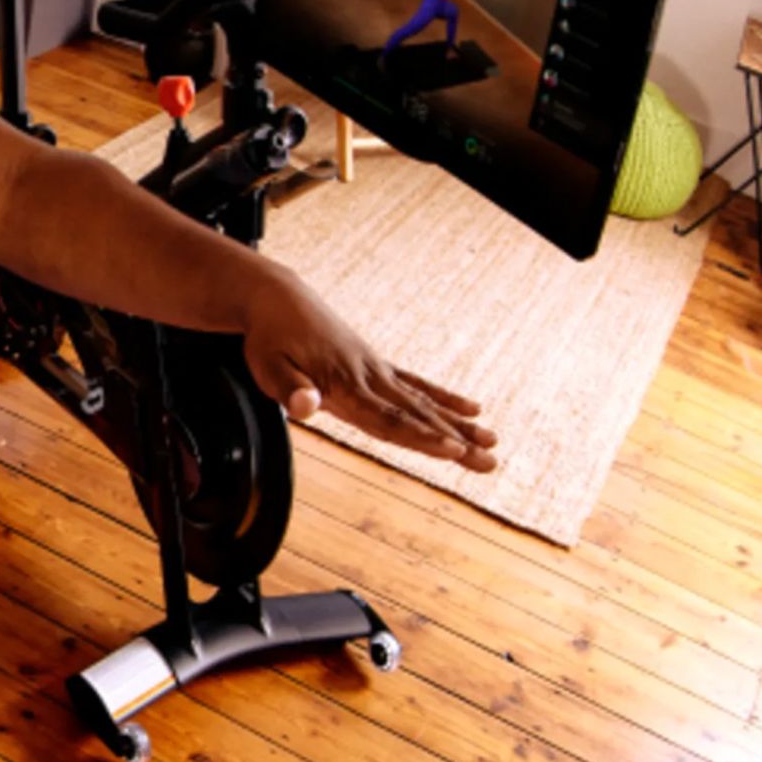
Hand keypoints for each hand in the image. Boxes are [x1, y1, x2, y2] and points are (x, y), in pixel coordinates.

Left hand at [241, 266, 497, 470]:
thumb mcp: (267, 365)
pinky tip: (472, 410)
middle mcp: (368, 378)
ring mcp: (376, 371)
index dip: (420, 437)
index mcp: (343, 385)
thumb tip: (305, 407)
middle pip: (417, 415)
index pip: (388, 418)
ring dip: (460, 425)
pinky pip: (416, 384)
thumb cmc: (269, 338)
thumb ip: (289, 389)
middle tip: (491, 462)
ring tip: (493, 443)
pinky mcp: (376, 365)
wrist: (277, 299)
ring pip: (424, 403)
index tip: (453, 450)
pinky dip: (443, 397)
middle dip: (455, 441)